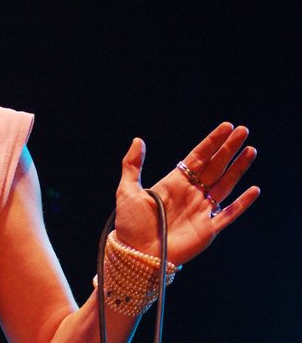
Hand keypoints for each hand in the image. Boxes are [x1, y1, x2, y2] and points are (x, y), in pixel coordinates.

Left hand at [113, 122, 259, 264]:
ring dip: (238, 168)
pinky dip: (242, 203)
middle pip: (214, 167)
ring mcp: (201, 211)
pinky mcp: (208, 230)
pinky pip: (229, 214)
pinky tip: (253, 190)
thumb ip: (132, 165)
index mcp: (174, 183)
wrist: (135, 254)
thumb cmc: (129, 224)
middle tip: (243, 130)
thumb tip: (138, 140)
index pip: (197, 157)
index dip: (212, 142)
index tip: (226, 127)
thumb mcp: (126, 190)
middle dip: (229, 149)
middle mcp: (191, 194)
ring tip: (250, 150)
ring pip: (225, 185)